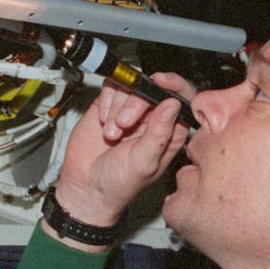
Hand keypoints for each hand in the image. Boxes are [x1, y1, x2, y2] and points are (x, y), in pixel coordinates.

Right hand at [53, 72, 196, 230]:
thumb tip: (173, 104)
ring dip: (117, 107)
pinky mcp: (111, 105)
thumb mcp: (143, 162)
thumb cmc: (119, 183)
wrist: (86, 187)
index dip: (175, 85)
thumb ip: (159, 134)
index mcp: (171, 132)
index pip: (183, 99)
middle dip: (137, 103)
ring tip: (111, 134)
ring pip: (131, 86)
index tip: (159, 81)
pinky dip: (105, 101)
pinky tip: (102, 121)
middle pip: (153, 89)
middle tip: (123, 124)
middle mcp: (154, 118)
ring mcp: (132, 110)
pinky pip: (112, 87)